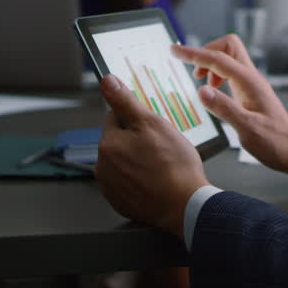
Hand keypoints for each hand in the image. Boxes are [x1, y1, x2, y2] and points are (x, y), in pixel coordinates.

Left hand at [95, 74, 207, 237]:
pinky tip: (157, 180)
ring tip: (162, 165)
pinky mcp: (121, 202)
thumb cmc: (174, 166)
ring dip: (138, 159)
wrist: (185, 206)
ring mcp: (111, 187)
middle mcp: (103, 166)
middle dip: (137, 139)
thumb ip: (126, 101)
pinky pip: (128, 181)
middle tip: (162, 147)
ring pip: (124, 161)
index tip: (152, 127)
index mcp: (108, 144)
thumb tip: (107, 81)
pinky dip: (140, 179)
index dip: (137, 118)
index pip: (115, 117)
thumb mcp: (153, 123)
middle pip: (119, 140)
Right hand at [175, 35, 287, 179]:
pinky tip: (213, 92)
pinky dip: (217, 76)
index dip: (193, 53)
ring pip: (229, 58)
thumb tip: (201, 90)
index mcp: (249, 82)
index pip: (217, 59)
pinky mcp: (250, 91)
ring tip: (201, 83)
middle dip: (206, 52)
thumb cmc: (275, 142)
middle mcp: (251, 78)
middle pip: (227, 46)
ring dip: (211, 65)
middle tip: (193, 72)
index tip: (174, 50)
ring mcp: (251, 83)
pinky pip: (230, 72)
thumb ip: (224, 109)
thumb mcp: (247, 129)